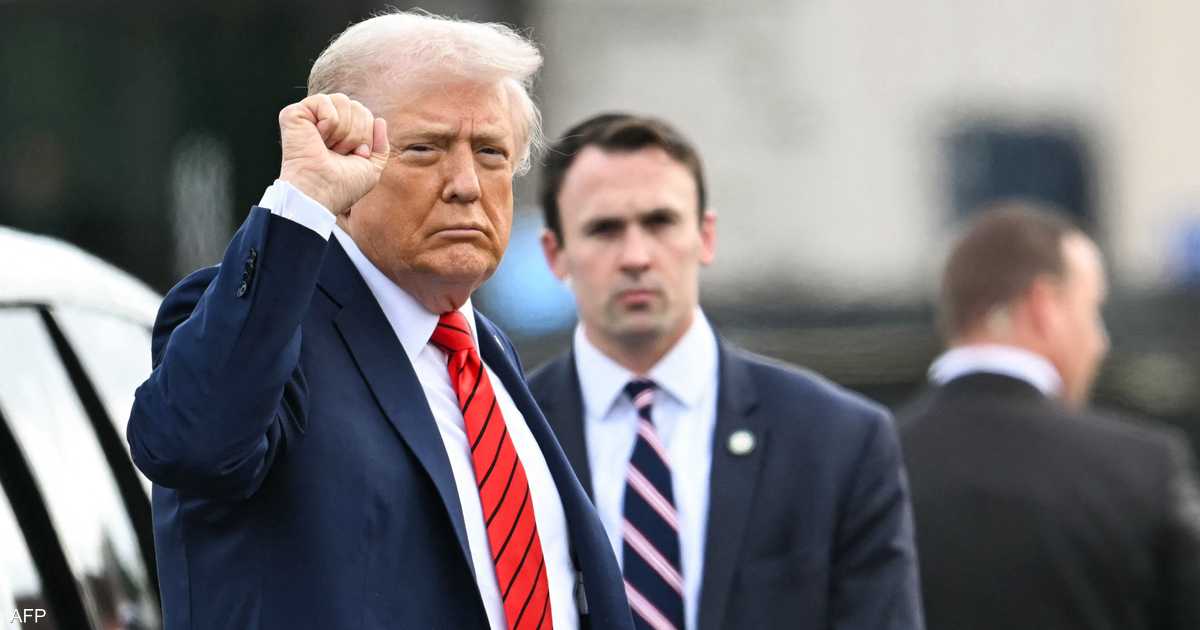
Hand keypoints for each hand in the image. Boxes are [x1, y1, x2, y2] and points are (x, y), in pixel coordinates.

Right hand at [277, 93, 389, 215]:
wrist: (320, 192)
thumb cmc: (342, 186)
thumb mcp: (371, 168)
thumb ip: (381, 146)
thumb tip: (379, 120)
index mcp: (340, 133)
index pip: (365, 114)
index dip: (366, 136)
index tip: (355, 155)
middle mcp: (324, 122)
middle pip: (357, 106)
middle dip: (357, 133)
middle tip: (340, 153)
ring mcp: (309, 116)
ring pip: (342, 100)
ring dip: (343, 130)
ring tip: (329, 146)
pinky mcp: (294, 113)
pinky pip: (324, 101)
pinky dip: (328, 122)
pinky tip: (317, 137)